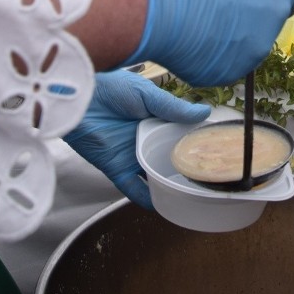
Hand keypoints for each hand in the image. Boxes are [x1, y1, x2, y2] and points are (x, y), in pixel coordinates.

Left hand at [64, 69, 209, 207]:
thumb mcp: (148, 95)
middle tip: (206, 180)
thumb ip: (173, 108)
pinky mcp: (116, 168)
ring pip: (154, 176)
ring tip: (190, 196)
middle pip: (169, 159)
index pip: (179, 136)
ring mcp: (132, 155)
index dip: (194, 144)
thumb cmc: (111, 88)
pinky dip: (146, 197)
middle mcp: (146, 140)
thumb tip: (204, 112)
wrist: (80, 98)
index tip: (214, 153)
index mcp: (156, 120)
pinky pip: (133, 188)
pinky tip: (161, 205)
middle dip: (184, 169)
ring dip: (168, 185)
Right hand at [118, 0, 293, 84]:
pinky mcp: (233, 71)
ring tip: (190, 24)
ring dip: (224, 40)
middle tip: (212, 11)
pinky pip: (220, 65)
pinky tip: (184, 41)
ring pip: (243, 46)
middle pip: (267, 20)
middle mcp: (276, 10)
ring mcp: (257, 44)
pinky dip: (205, 58)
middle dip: (245, 18)